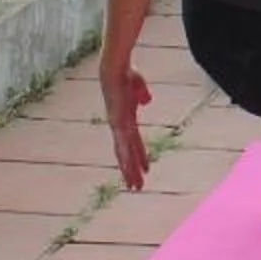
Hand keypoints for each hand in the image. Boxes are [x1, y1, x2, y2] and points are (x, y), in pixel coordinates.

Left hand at [101, 64, 152, 190]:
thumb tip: (146, 101)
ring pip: (125, 154)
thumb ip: (142, 94)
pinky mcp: (120, 124)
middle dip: (131, 171)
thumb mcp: (138, 86)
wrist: (114, 70)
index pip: (132, 144)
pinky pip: (127, 145)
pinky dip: (130, 158)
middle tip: (136, 188)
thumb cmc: (126, 75)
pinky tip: (133, 169)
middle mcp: (120, 127)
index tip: (145, 169)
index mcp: (125, 121)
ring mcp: (119, 127)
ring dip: (130, 171)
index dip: (138, 157)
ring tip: (135, 187)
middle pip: (126, 154)